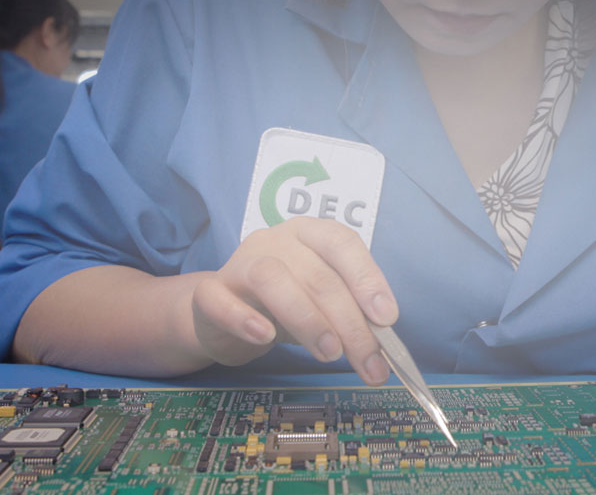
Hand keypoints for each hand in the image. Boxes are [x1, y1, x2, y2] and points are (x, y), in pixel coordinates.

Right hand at [185, 217, 396, 384]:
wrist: (223, 318)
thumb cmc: (284, 307)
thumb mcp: (324, 308)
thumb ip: (352, 317)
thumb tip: (383, 348)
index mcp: (309, 234)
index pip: (342, 243)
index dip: (367, 278)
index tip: (387, 318)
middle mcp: (274, 240)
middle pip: (316, 274)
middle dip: (349, 322)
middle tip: (369, 361)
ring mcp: (238, 263)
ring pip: (272, 278)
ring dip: (307, 318)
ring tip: (330, 353)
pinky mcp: (208, 294)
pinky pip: (220, 300)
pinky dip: (244, 319)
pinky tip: (266, 339)